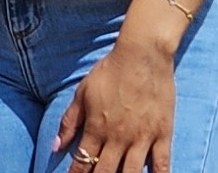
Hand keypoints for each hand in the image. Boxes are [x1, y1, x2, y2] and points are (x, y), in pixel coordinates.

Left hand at [53, 39, 175, 172]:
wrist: (142, 56)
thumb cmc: (109, 72)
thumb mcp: (83, 93)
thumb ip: (69, 121)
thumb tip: (56, 145)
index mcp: (96, 128)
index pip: (83, 161)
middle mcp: (118, 137)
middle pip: (105, 172)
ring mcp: (142, 138)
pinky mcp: (162, 134)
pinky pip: (162, 164)